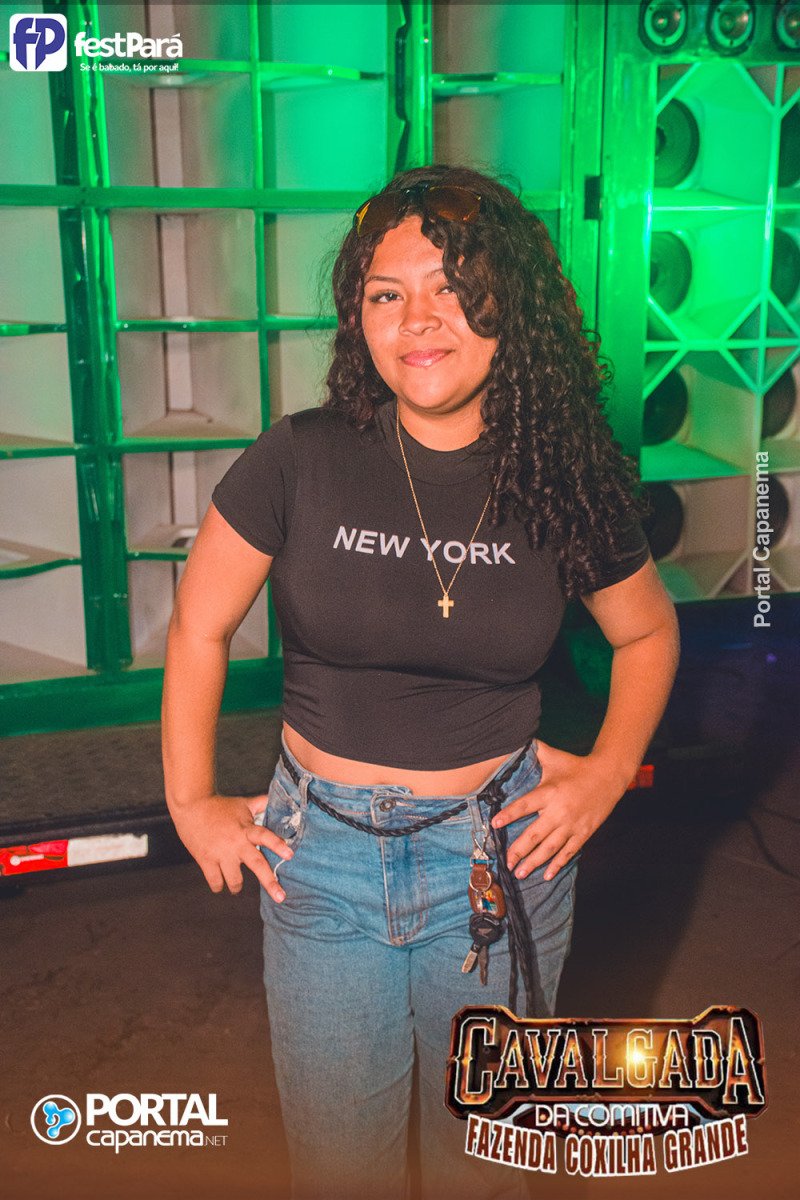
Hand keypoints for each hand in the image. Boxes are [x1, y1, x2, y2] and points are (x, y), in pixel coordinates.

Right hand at [169, 793, 292, 901]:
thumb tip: (275, 799)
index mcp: (246, 829)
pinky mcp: (205, 860)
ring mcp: (220, 854)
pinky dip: (218, 886)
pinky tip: (220, 885)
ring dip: (237, 887)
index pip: (265, 836)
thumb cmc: (219, 805)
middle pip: (257, 864)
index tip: (290, 856)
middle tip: (280, 897)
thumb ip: (261, 804)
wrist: (191, 805)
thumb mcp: (243, 804)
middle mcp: (236, 843)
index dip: (277, 845)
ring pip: (234, 880)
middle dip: (270, 882)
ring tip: (236, 888)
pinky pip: (215, 882)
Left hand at [491, 740, 627, 881]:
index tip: (494, 824)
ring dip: (534, 862)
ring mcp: (572, 825)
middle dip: (519, 850)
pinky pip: (568, 852)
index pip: (525, 805)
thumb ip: (536, 750)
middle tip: (506, 862)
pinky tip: (547, 875)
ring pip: (550, 848)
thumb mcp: (555, 757)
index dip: (509, 814)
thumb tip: (517, 739)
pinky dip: (557, 864)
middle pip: (535, 834)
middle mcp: (559, 811)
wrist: (609, 776)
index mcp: (550, 792)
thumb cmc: (577, 766)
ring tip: (520, 873)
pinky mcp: (583, 833)